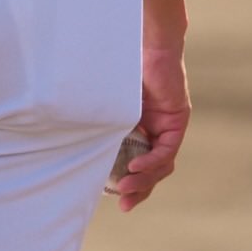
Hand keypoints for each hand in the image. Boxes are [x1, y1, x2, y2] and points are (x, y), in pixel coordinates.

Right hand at [113, 42, 189, 210]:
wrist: (141, 45)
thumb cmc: (120, 69)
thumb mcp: (109, 106)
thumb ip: (104, 124)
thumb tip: (75, 144)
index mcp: (142, 129)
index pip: (142, 164)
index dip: (133, 184)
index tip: (119, 200)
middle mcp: (158, 130)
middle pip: (155, 170)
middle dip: (140, 189)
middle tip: (125, 205)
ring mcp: (169, 126)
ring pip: (162, 164)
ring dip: (145, 179)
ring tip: (127, 188)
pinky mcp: (176, 120)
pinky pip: (166, 149)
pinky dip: (152, 161)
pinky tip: (136, 167)